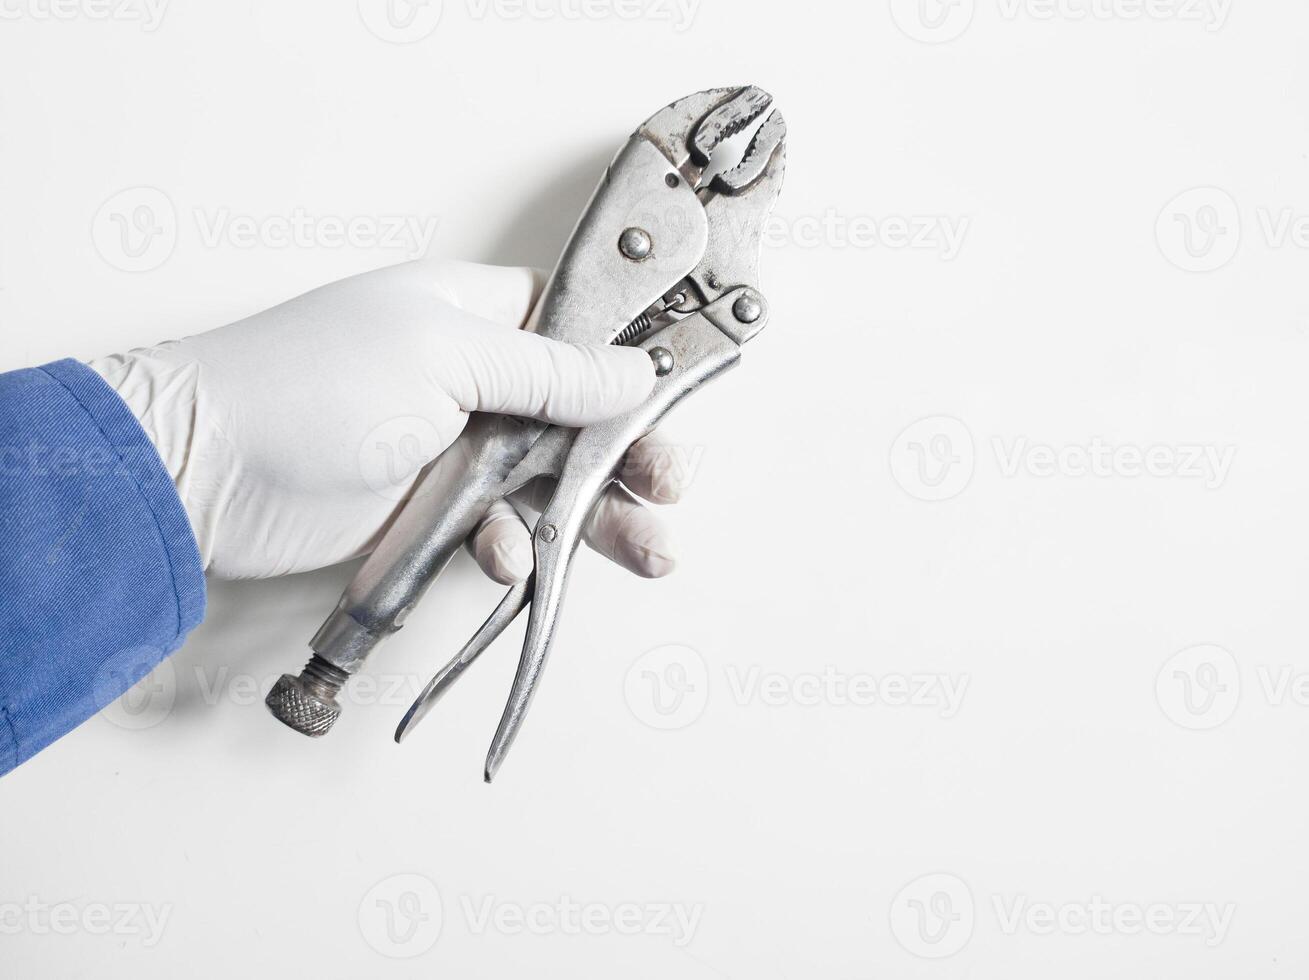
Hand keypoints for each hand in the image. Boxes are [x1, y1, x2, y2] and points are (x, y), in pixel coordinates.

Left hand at [90, 259, 692, 580]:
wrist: (205, 475)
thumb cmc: (308, 387)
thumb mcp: (445, 358)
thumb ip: (549, 371)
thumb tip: (632, 370)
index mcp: (472, 314)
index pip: (573, 327)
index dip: (627, 361)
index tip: (674, 395)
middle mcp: (467, 377)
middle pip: (576, 415)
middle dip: (626, 454)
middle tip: (667, 486)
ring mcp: (448, 447)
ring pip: (546, 481)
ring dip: (593, 516)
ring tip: (645, 548)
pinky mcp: (427, 510)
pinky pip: (496, 529)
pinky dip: (511, 547)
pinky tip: (507, 557)